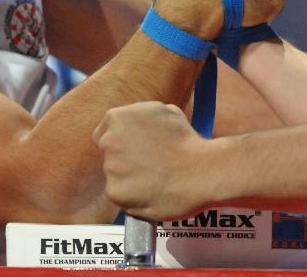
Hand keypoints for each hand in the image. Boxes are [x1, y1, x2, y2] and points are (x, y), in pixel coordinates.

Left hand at [93, 101, 208, 220]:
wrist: (201, 171)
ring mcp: (110, 168)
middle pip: (108, 153)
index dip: (121, 140)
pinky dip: (133, 195)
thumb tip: (136, 125)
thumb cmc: (187, 141)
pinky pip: (120, 194)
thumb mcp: (166, 111)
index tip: (133, 149)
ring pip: (114, 175)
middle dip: (123, 158)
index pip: (105, 131)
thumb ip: (142, 116)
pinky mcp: (115, 192)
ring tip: (155, 178)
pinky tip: (152, 190)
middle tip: (148, 164)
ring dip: (129, 178)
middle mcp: (109, 141)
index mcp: (117, 118)